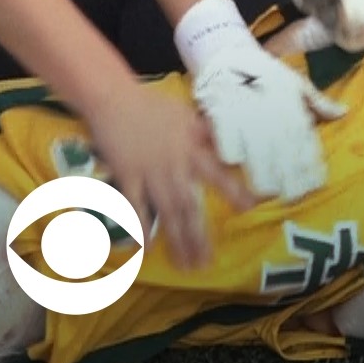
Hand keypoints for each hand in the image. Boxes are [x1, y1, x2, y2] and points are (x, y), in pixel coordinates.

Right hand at [86, 83, 253, 269]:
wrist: (113, 98)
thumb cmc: (152, 106)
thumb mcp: (186, 114)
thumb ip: (207, 133)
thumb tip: (229, 146)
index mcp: (190, 149)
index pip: (217, 174)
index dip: (234, 191)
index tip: (250, 210)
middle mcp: (173, 165)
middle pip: (190, 206)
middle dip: (199, 236)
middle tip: (207, 263)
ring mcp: (149, 173)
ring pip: (167, 212)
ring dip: (176, 240)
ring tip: (185, 264)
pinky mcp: (127, 176)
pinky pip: (135, 206)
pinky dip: (140, 227)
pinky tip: (146, 250)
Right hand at [177, 0, 345, 202]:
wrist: (228, 53)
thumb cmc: (264, 73)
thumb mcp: (295, 83)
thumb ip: (318, 102)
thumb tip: (344, 113)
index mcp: (291, 104)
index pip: (304, 138)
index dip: (310, 163)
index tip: (315, 185)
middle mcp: (272, 110)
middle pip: (283, 147)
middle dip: (289, 174)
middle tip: (293, 197)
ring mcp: (247, 111)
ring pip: (257, 144)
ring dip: (263, 169)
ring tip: (268, 192)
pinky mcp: (222, 111)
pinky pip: (226, 131)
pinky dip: (229, 147)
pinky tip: (234, 165)